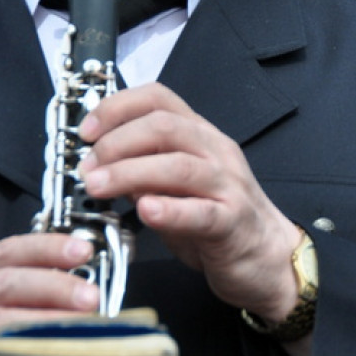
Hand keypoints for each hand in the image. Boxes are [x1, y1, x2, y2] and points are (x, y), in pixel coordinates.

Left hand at [79, 83, 301, 322]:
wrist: (268, 256)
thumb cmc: (219, 218)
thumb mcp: (178, 187)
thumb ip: (145, 172)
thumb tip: (101, 165)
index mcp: (201, 135)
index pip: (159, 99)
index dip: (117, 107)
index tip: (86, 130)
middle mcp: (216, 152)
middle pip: (165, 127)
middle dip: (117, 142)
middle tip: (88, 166)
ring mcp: (228, 186)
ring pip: (179, 166)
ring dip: (130, 172)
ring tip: (98, 186)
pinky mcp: (233, 223)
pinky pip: (201, 212)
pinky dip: (170, 210)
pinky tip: (145, 211)